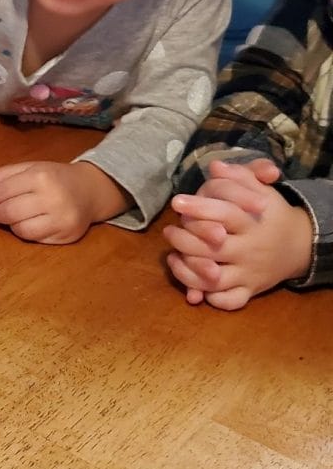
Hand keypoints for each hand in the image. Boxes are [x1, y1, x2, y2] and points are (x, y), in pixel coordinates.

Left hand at [0, 161, 131, 243]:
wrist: (91, 190)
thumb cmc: (55, 178)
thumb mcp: (31, 167)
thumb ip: (4, 175)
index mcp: (40, 176)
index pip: (1, 192)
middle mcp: (52, 197)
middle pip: (7, 212)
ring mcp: (60, 219)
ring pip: (19, 229)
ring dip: (11, 224)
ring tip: (18, 215)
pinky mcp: (65, 235)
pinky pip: (33, 239)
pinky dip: (26, 232)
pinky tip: (32, 222)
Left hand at [164, 164, 311, 309]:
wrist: (298, 245)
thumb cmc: (268, 213)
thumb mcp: (260, 190)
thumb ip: (240, 176)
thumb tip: (216, 167)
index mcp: (253, 222)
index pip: (225, 214)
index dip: (199, 207)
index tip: (177, 201)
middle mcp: (250, 250)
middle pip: (212, 249)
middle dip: (184, 240)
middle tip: (169, 231)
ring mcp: (249, 274)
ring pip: (214, 280)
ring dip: (188, 271)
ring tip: (173, 255)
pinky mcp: (249, 291)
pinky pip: (228, 301)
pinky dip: (209, 297)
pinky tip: (192, 285)